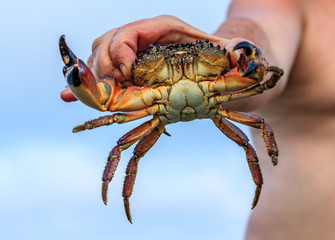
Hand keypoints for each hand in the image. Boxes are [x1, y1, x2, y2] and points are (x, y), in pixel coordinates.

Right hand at [60, 15, 230, 101]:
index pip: (129, 33)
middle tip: (112, 91)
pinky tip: (68, 96)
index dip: (120, 52)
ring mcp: (131, 55)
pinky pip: (100, 74)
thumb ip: (231, 51)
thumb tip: (238, 54)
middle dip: (104, 68)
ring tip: (88, 96)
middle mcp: (141, 39)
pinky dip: (85, 86)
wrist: (211, 62)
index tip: (125, 75)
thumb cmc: (218, 55)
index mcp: (160, 29)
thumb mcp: (226, 52)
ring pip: (99, 59)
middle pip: (106, 44)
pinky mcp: (127, 72)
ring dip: (92, 79)